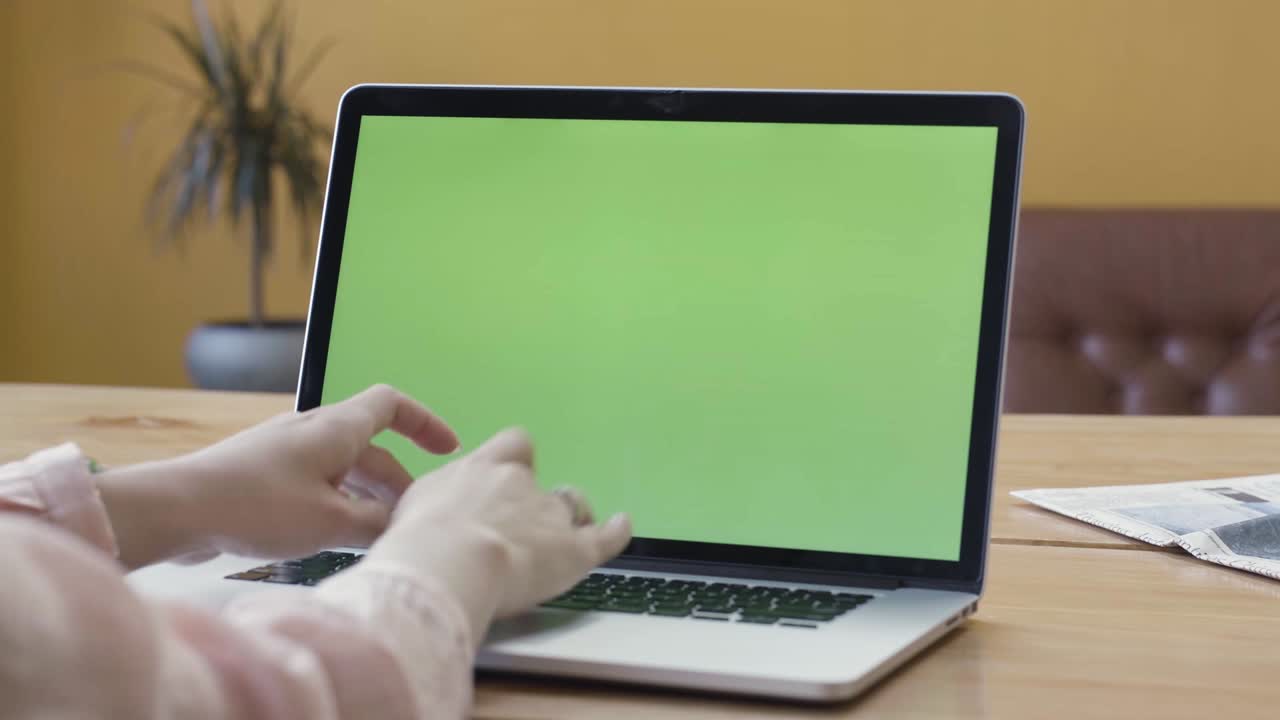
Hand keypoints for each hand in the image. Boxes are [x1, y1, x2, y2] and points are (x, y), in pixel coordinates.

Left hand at [98, 384, 458, 567]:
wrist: (174, 510)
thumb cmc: (253, 506)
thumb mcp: (329, 521)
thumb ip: (374, 523)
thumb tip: (402, 526)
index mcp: (335, 428)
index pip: (392, 405)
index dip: (424, 422)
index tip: (448, 448)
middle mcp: (312, 431)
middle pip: (370, 447)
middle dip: (397, 482)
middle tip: (411, 519)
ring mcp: (285, 453)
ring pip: (342, 470)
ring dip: (366, 498)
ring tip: (376, 537)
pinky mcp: (263, 476)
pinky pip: (315, 484)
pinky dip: (336, 505)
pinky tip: (334, 540)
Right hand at [367, 428, 631, 640]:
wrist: (449, 561)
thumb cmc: (417, 541)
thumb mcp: (410, 509)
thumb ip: (431, 503)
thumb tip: (426, 513)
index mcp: (482, 469)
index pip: (512, 447)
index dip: (516, 461)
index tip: (510, 475)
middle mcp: (520, 484)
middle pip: (541, 483)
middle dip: (535, 502)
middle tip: (521, 528)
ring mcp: (550, 514)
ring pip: (570, 507)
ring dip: (569, 519)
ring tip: (562, 538)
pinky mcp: (574, 550)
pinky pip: (605, 536)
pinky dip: (616, 531)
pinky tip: (622, 526)